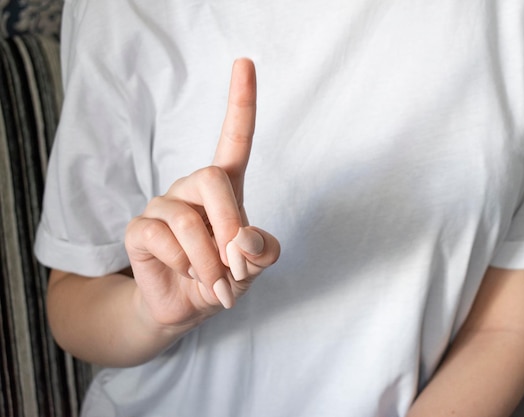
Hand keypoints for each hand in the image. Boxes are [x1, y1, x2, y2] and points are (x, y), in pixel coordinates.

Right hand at [125, 58, 279, 329]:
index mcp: (225, 188)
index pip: (234, 138)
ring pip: (189, 221)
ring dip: (210, 263)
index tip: (245, 62)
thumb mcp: (254, 267)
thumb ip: (262, 252)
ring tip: (215, 283)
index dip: (241, 102)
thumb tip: (245, 241)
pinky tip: (188, 276)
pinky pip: (163, 240)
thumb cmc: (224, 278)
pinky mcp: (139, 228)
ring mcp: (162, 205)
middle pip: (212, 178)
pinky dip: (187, 267)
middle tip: (237, 264)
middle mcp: (191, 187)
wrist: (186, 306)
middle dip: (231, 223)